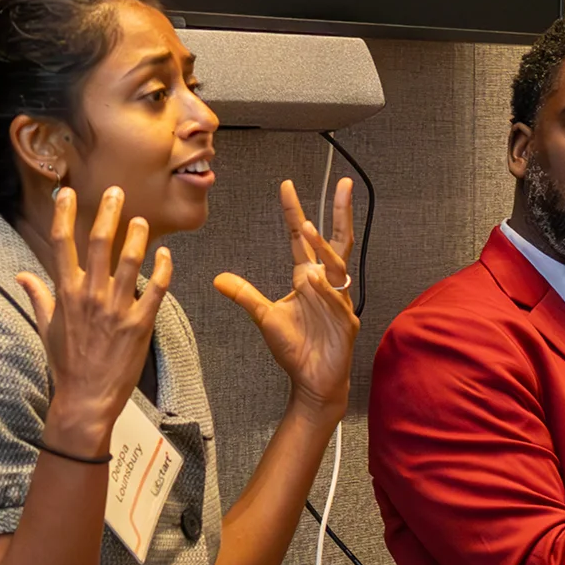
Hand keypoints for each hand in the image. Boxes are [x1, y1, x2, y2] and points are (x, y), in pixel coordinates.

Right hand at [19, 187, 174, 456]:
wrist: (86, 399)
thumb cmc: (65, 363)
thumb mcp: (46, 328)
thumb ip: (38, 296)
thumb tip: (21, 276)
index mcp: (66, 293)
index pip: (63, 244)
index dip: (65, 214)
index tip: (68, 193)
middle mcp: (91, 295)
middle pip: (100, 242)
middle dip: (109, 212)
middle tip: (117, 191)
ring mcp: (116, 308)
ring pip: (130, 260)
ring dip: (137, 236)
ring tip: (142, 220)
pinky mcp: (140, 323)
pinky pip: (156, 289)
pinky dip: (163, 268)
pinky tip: (165, 254)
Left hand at [214, 178, 357, 415]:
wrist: (313, 381)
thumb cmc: (295, 348)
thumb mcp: (264, 317)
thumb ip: (245, 295)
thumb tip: (218, 279)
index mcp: (309, 278)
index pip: (302, 239)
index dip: (294, 212)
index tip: (286, 186)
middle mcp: (327, 284)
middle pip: (338, 241)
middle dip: (341, 212)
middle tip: (343, 184)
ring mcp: (340, 301)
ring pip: (336, 267)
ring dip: (323, 247)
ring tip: (308, 230)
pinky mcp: (346, 321)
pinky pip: (337, 299)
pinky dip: (326, 289)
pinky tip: (314, 280)